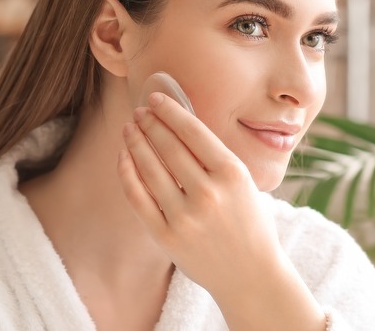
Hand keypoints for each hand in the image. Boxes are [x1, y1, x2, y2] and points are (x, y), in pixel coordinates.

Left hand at [116, 92, 283, 296]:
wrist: (251, 275)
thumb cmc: (249, 222)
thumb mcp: (245, 183)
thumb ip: (216, 157)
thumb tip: (179, 123)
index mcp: (232, 173)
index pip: (193, 132)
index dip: (170, 111)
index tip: (155, 99)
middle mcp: (208, 193)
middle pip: (168, 147)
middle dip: (150, 123)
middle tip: (138, 111)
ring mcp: (185, 217)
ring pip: (150, 169)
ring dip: (135, 143)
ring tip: (129, 128)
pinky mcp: (167, 236)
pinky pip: (138, 198)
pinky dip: (127, 174)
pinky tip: (123, 157)